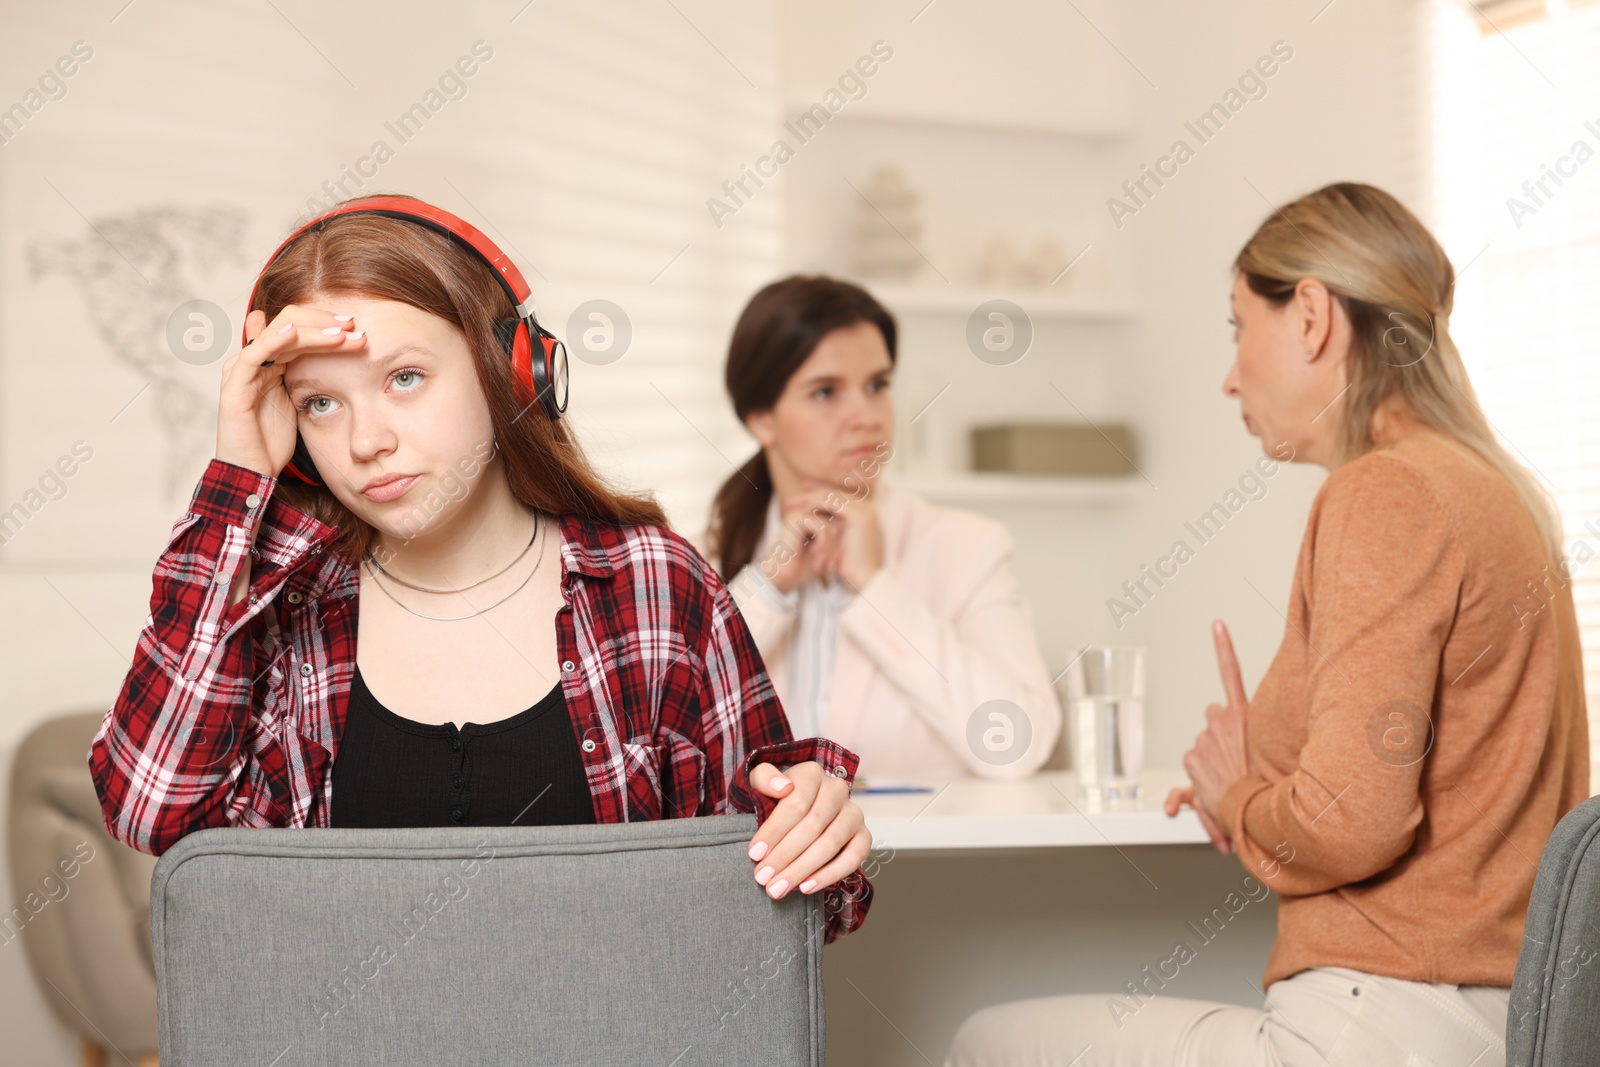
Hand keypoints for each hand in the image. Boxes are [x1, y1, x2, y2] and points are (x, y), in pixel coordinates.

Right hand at [215, 303, 365, 478]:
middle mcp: (253, 360)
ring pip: (277, 336)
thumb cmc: (273, 441)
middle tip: (353, 325)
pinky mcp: (234, 387)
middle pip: (288, 324)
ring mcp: (242, 371)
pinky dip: (273, 341)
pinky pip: (253, 356)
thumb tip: (326, 359)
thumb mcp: (297, 403)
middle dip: (323, 322)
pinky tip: (295, 333)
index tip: (355, 328)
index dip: (324, 324)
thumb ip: (306, 378)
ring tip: (341, 333)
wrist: (252, 471)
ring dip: (312, 332)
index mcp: (268, 362)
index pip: (296, 328)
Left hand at [746, 761, 871, 898]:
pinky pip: (853, 859)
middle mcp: (837, 790)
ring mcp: (854, 814)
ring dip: (802, 869)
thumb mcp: (760, 783)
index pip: (796, 803)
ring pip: (830, 844)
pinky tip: (806, 887)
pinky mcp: (864, 836)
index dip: (774, 831)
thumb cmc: (775, 799)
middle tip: (763, 878)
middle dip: (784, 856)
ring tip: (779, 888)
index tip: (755, 853)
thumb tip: (782, 787)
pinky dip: (829, 875)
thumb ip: (763, 778)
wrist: (799, 812)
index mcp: (812, 774)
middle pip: (812, 826)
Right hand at [763, 491, 840, 593]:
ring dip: (832, 548)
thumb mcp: (829, 552)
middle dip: (838, 547)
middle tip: (832, 567)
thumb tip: (863, 536)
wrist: (784, 575)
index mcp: (819, 515)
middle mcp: (812, 510)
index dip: (843, 543)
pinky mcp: (798, 517)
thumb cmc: (805, 567)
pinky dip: (824, 544)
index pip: (844, 521)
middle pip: (842, 522)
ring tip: (825, 565)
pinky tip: (815, 556)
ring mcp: (804, 511)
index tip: (835, 565)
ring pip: (834, 524)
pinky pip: (823, 526)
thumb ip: (841, 539)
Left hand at [766, 482, 881, 593]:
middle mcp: (868, 509)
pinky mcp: (859, 515)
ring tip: (791, 504)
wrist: (866, 580)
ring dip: (809, 498)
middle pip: (835, 494)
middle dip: (812, 494)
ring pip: (832, 496)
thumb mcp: (840, 545)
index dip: (819, 496)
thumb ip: (833, 532)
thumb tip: (817, 526)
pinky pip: (832, 502)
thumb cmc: (853, 568)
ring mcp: (866, 510)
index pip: (839, 499)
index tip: (801, 498)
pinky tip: (802, 506)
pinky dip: (815, 503)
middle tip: (792, 499)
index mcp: (866, 515)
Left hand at [1173, 620, 1251, 849]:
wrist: (1257, 813)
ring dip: (1209, 759)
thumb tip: (1249, 752)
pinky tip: (1204, 792)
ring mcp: (1204, 739)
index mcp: (1244, 716)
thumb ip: (1256, 749)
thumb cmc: (1268, 786)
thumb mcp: (1268, 760)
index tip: (1215, 623)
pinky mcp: (1192, 757)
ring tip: (1228, 778)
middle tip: (1233, 755)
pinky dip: (1192, 782)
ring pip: (1202, 744)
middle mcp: (1222, 722)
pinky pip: (1191, 765)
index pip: (1231, 673)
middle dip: (1218, 732)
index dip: (1223, 646)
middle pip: (1213, 716)